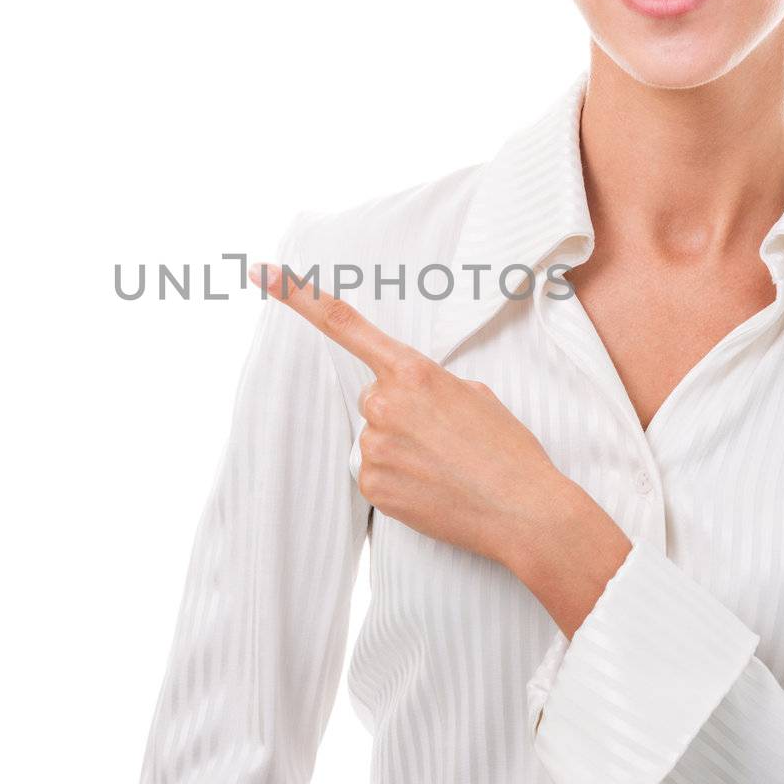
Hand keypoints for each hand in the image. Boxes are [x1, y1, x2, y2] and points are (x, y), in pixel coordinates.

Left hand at [249, 258, 587, 572]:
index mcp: (412, 371)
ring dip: (402, 450)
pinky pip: (374, 474)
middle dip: (401, 414)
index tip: (261, 272)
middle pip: (374, 399)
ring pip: (375, 438)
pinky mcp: (371, 485)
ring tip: (445, 467)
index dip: (297, 295)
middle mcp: (384, 403)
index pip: (343, 324)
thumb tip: (408, 398)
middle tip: (444, 439)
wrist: (522, 510)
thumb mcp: (474, 394)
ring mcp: (374, 446)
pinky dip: (399, 481)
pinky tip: (432, 489)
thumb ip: (429, 385)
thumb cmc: (507, 450)